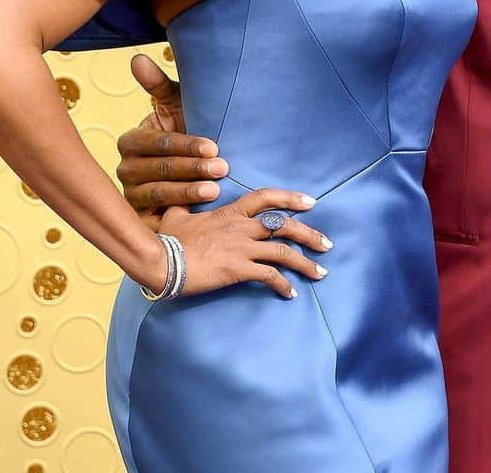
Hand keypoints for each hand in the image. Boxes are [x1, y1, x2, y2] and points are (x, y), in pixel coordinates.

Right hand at [116, 54, 225, 227]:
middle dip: (193, 168)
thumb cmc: (188, 130)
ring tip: (215, 190)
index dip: (186, 145)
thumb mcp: (178, 106)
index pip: (158, 143)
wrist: (200, 168)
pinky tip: (198, 216)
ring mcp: (130, 196)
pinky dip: (177, 216)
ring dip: (188, 192)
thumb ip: (159, 85)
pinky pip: (157, 219)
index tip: (214, 146)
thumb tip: (137, 58)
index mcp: (131, 140)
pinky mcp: (140, 219)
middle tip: (222, 168)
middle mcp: (125, 169)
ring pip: (159, 194)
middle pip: (160, 169)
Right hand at [153, 188, 331, 298]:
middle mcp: (242, 227)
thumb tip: (180, 201)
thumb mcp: (177, 215)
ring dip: (305, 263)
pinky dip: (283, 284)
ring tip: (321, 273)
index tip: (310, 202)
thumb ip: (185, 206)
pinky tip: (291, 293)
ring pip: (283, 252)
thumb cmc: (168, 239)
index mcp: (232, 211)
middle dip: (310, 235)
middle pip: (285, 226)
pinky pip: (269, 275)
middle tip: (327, 245)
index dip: (290, 198)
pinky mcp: (239, 269)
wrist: (162, 260)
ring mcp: (242, 248)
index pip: (267, 197)